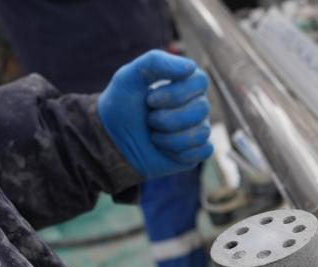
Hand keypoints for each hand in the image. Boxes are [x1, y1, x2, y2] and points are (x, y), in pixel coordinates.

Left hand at [98, 50, 213, 179]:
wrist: (113, 139)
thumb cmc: (122, 104)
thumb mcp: (129, 76)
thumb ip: (155, 62)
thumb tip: (190, 67)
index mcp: (185, 82)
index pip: (200, 81)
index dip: (176, 93)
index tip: (151, 99)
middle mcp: (196, 104)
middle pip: (201, 109)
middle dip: (168, 118)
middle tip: (149, 119)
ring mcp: (198, 128)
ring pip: (201, 133)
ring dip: (170, 138)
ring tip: (154, 135)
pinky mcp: (197, 151)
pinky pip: (204, 151)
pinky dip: (179, 153)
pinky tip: (164, 149)